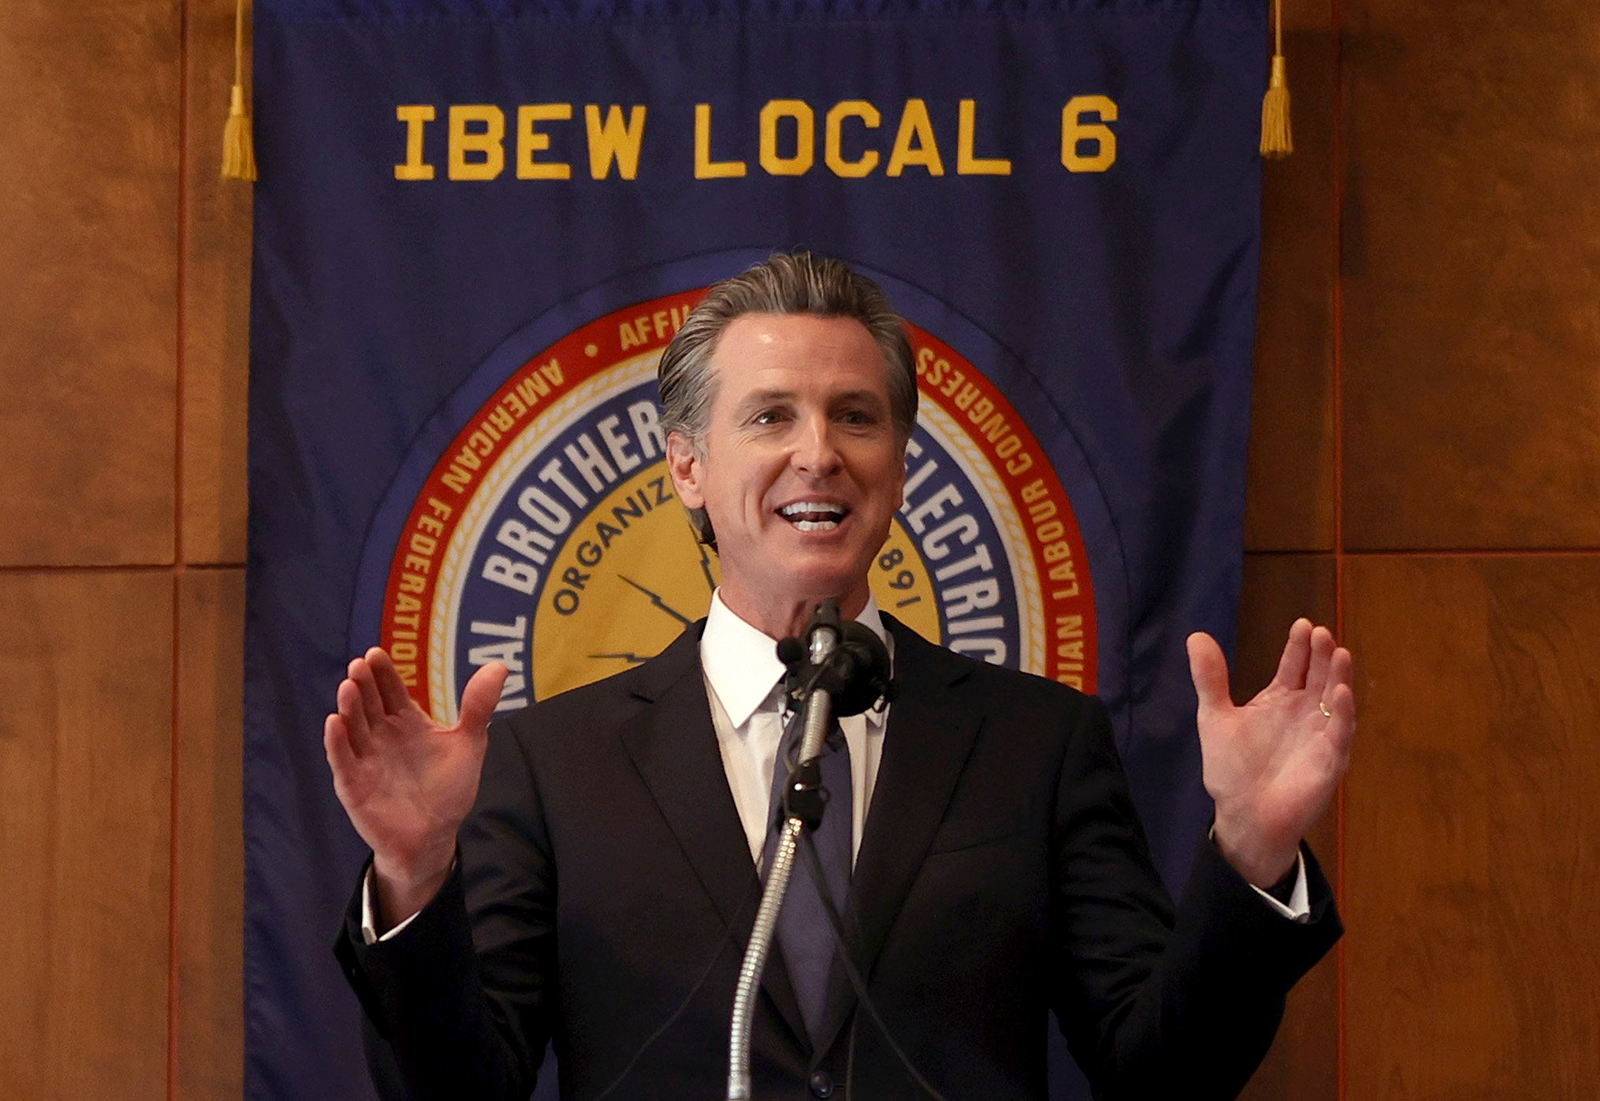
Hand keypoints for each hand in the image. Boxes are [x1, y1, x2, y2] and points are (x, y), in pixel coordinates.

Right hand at [323, 646, 508, 924]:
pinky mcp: (354, 785)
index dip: (384, 673)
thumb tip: (499, 665)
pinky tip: (334, 723)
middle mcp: (382, 736)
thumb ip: (478, 707)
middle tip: (361, 665)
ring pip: (353, 727)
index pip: (391, 690)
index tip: (376, 654)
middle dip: (364, 684)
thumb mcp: (469, 744)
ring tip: (348, 687)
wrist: (435, 837)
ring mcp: (365, 759)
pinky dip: (337, 743)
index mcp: (406, 722)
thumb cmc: (449, 789)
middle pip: (369, 703)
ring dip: (349, 707)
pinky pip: (342, 761)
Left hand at [1187, 619, 1353, 887]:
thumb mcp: (1215, 717)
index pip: (1294, 665)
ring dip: (1339, 678)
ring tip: (1339, 653)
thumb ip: (1210, 679)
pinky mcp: (1329, 761)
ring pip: (1334, 700)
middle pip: (1319, 676)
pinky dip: (1342, 715)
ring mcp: (1320, 735)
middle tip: (1321, 633)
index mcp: (1280, 699)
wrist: (1242, 816)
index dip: (1299, 645)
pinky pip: (1339, 734)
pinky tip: (1340, 694)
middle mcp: (1305, 712)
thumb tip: (1196, 636)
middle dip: (1322, 654)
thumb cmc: (1232, 769)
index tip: (1301, 623)